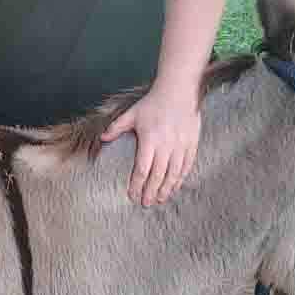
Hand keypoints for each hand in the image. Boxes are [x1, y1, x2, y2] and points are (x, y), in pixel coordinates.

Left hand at [101, 81, 201, 205]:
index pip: (142, 169)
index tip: (132, 195)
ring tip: (160, 200)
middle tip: (146, 204)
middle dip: (151, 192)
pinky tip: (175, 187)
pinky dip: (180, 179)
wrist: (179, 91)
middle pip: (158, 176)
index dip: (137, 185)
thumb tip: (102, 139)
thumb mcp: (132, 113)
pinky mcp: (191, 144)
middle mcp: (166, 145)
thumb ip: (116, 128)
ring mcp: (180, 146)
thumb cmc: (154, 102)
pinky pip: (186, 166)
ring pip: (173, 174)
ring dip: (166, 189)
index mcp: (150, 140)